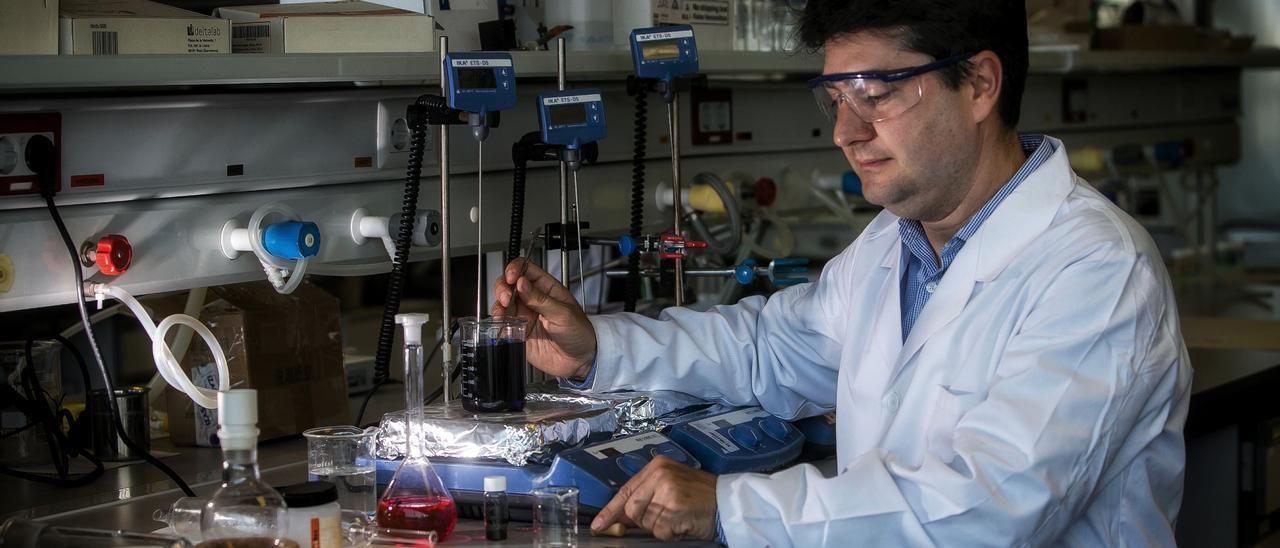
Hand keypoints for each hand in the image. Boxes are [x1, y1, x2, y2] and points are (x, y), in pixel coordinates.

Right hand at [491, 259, 595, 378]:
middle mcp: (532, 300)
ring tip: (502, 312)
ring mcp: (524, 315)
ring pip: (502, 303)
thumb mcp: (563, 313)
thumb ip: (540, 299)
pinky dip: (498, 322)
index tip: (512, 277)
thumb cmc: (580, 332)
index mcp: (546, 288)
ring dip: (498, 305)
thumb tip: (521, 283)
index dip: (515, 269)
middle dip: (503, 288)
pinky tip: (501, 323)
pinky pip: (502, 324)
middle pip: (509, 284)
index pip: (525, 269)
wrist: (579, 360)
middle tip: (506, 298)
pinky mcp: (518, 332)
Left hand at [591, 456, 718, 541]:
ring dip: (661, 527)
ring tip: (679, 517)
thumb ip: (646, 496)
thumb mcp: (671, 486)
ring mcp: (667, 490)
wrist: (729, 500)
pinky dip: (671, 533)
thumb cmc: (701, 496)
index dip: (610, 510)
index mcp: (656, 466)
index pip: (625, 490)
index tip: (598, 525)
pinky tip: (684, 523)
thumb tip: (620, 518)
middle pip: (632, 509)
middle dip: (645, 520)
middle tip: (665, 518)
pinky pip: (660, 531)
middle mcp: (660, 474)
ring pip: (646, 522)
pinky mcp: (675, 506)